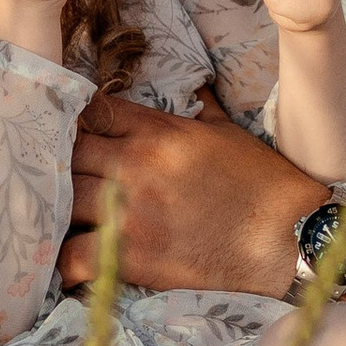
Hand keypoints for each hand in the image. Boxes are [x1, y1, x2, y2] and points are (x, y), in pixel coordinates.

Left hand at [65, 89, 304, 299]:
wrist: (287, 238)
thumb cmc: (262, 183)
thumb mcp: (229, 132)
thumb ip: (200, 107)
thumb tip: (193, 84)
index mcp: (158, 132)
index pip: (93, 111)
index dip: (78, 122)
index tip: (76, 135)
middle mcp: (136, 165)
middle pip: (68, 153)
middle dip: (62, 164)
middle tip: (62, 178)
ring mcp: (130, 211)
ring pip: (62, 200)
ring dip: (59, 209)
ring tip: (59, 218)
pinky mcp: (132, 257)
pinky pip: (72, 257)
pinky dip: (64, 261)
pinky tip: (68, 262)